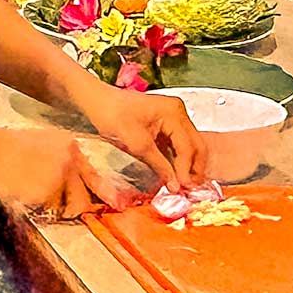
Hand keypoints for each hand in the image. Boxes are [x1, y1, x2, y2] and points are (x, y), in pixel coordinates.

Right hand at [0, 126, 116, 220]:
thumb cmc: (13, 146)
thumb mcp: (47, 143)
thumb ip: (67, 161)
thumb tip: (82, 186)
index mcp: (71, 150)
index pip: (96, 178)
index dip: (108, 195)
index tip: (118, 206)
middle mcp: (69, 164)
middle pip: (82, 200)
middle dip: (76, 210)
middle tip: (65, 210)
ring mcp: (57, 179)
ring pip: (65, 208)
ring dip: (54, 209)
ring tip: (35, 194)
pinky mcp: (43, 193)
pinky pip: (46, 211)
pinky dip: (38, 209)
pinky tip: (25, 195)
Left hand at [78, 84, 207, 189]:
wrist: (97, 102)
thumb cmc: (113, 117)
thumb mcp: (137, 144)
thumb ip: (159, 165)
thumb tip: (175, 185)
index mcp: (173, 112)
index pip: (187, 146)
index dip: (186, 170)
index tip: (183, 189)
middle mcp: (178, 112)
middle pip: (196, 144)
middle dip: (195, 168)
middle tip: (191, 189)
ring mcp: (174, 116)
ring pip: (190, 144)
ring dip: (189, 164)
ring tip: (185, 184)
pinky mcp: (167, 122)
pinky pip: (179, 142)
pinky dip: (180, 158)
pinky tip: (177, 173)